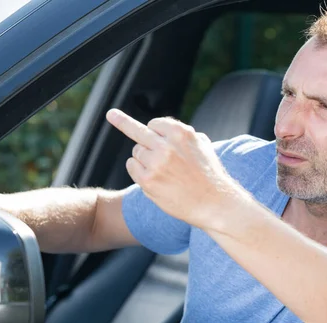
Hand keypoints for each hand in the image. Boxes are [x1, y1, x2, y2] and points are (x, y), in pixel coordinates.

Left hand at [106, 109, 239, 229]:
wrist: (214, 204)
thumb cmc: (209, 175)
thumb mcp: (203, 145)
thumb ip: (183, 134)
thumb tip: (164, 128)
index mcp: (181, 133)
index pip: (155, 124)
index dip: (157, 132)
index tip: (151, 132)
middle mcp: (166, 145)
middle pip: (139, 132)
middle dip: (123, 121)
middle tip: (111, 114)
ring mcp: (155, 162)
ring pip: (137, 152)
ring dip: (145, 159)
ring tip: (164, 172)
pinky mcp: (148, 180)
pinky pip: (132, 166)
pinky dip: (138, 170)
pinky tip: (153, 178)